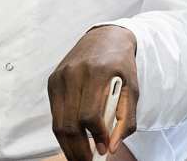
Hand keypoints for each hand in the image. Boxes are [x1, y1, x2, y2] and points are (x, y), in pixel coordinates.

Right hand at [48, 26, 140, 160]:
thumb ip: (125, 119)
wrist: (104, 37)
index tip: (102, 149)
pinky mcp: (52, 81)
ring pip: (58, 123)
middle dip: (78, 150)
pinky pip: (55, 114)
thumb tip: (111, 146)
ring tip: (80, 156)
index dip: (95, 136)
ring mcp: (60, 77)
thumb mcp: (133, 88)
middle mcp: (74, 74)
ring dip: (68, 145)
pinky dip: (63, 131)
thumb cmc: (121, 64)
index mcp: (97, 72)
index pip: (89, 114)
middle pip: (69, 123)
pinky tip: (74, 139)